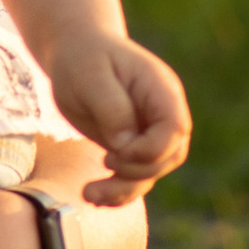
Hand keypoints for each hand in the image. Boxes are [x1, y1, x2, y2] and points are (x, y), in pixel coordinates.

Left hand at [44, 30, 190, 205]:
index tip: (117, 151)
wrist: (74, 51)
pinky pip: (132, 177)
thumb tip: (125, 145)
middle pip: (168, 157)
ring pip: (150, 173)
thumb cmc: (83, 56)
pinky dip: (115, 192)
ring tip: (89, 195)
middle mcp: (161, 114)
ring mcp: (147, 132)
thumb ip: (111, 106)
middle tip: (103, 163)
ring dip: (123, 190)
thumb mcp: (91, 74)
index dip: (151, 150)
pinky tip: (92, 196)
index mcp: (160, 90)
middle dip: (137, 172)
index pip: (174, 130)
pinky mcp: (130, 146)